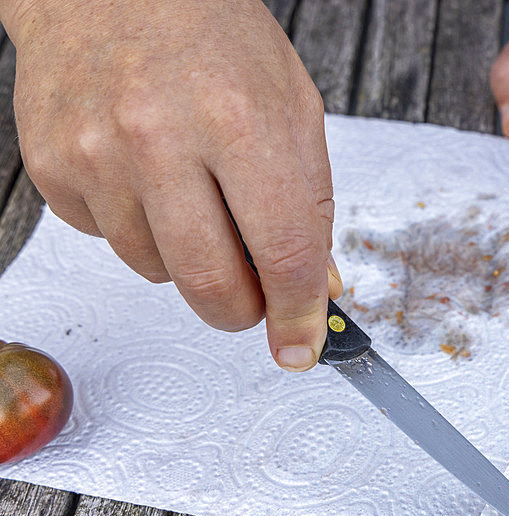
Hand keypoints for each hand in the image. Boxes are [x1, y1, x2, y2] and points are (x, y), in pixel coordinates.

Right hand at [1, 0, 341, 370]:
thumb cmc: (213, 36)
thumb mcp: (291, 108)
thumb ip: (308, 205)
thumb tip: (316, 288)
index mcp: (240, 121)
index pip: (283, 254)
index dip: (297, 314)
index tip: (300, 346)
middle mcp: (161, 139)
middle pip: (211, 285)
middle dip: (243, 310)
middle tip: (255, 299)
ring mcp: (97, 153)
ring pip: (157, 271)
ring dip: (189, 259)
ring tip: (195, 195)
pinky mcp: (51, 165)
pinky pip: (107, 240)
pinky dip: (138, 226)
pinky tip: (146, 175)